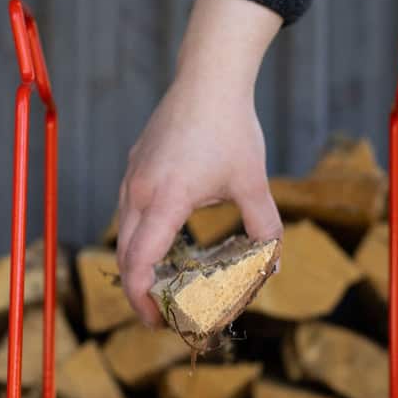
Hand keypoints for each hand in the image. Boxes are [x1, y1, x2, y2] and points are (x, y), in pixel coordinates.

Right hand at [117, 0, 282, 323]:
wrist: (209, 77)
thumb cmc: (231, 127)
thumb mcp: (253, 183)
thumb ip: (263, 228)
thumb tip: (271, 263)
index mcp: (166, 199)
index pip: (140, 262)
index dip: (142, 298)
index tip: (156, 320)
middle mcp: (139, 190)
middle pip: (127, 254)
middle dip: (140, 289)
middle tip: (163, 312)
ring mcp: (132, 175)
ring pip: (126, 232)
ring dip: (140, 262)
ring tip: (165, 281)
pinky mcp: (135, 164)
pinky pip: (130, 210)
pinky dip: (142, 234)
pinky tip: (165, 241)